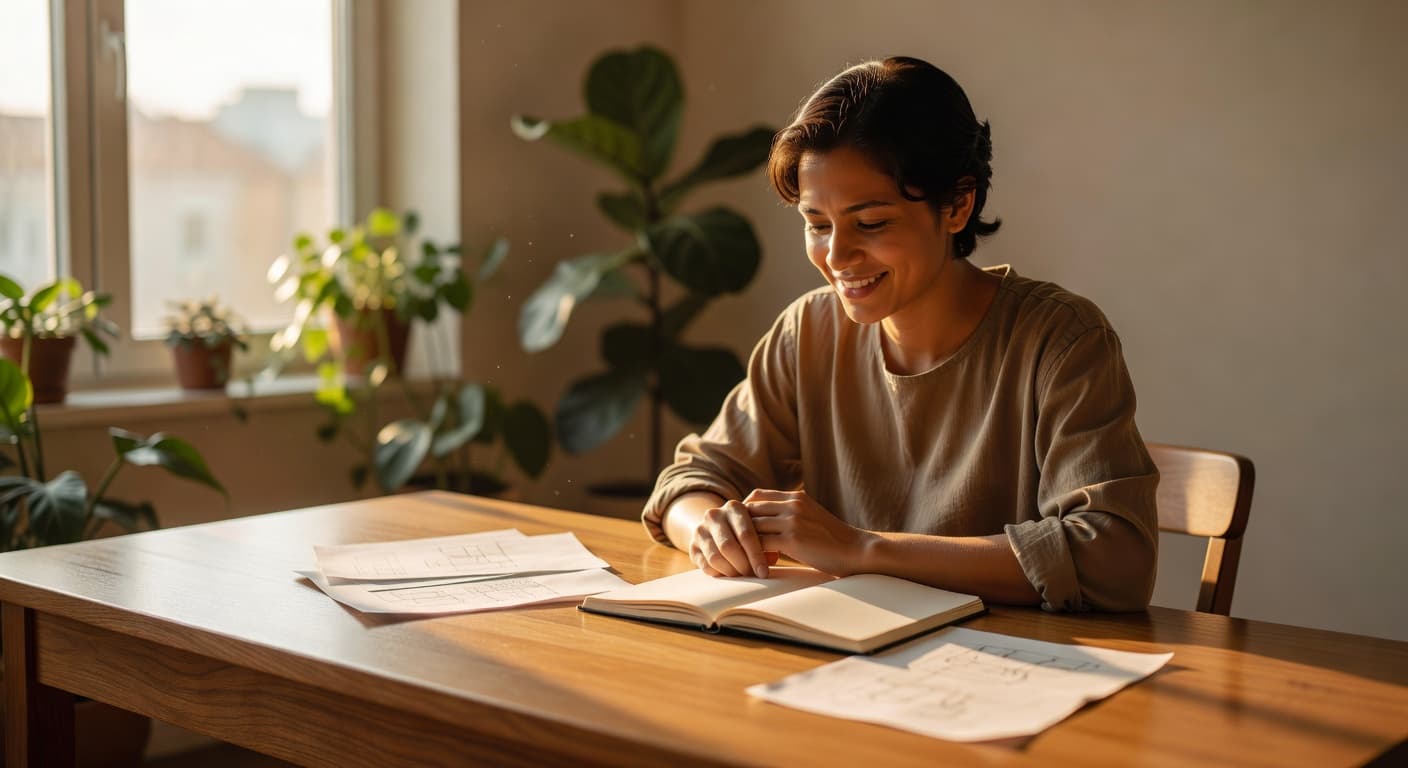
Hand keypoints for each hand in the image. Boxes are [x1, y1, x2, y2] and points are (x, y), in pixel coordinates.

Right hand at [689, 499, 776, 577]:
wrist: (717, 527)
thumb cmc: (746, 531)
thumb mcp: (757, 530)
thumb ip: (766, 541)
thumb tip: (773, 558)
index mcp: (734, 507)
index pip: (746, 534)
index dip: (756, 556)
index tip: (764, 572)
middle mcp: (714, 515)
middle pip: (728, 546)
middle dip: (743, 565)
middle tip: (753, 576)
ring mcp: (700, 529)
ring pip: (715, 557)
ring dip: (731, 571)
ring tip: (743, 576)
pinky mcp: (692, 545)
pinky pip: (705, 565)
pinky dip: (719, 574)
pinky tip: (730, 575)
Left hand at [744, 489, 874, 576]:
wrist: (856, 551)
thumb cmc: (833, 540)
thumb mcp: (811, 517)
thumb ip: (791, 514)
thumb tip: (766, 524)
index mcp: (796, 497)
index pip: (756, 495)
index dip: (746, 512)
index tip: (744, 530)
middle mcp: (792, 504)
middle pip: (749, 509)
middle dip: (740, 528)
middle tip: (739, 547)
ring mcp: (792, 520)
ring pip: (752, 527)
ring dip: (745, 543)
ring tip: (747, 558)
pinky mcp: (793, 539)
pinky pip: (761, 544)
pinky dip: (754, 555)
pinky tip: (759, 566)